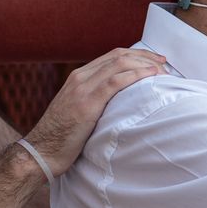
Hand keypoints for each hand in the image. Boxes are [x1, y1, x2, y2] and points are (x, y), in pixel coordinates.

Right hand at [25, 48, 167, 176]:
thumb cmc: (63, 138)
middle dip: (145, 56)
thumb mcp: (79, 111)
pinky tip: (150, 77)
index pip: (113, 56)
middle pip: (119, 56)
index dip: (137, 55)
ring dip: (144, 65)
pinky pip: (115, 81)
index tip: (155, 61)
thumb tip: (121, 101)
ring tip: (162, 71)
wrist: (42, 152)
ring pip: (119, 64)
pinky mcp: (87, 103)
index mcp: (79, 77)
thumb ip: (96, 100)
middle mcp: (80, 78)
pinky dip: (136, 75)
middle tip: (164, 63)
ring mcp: (82, 89)